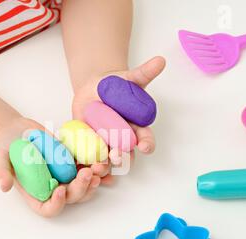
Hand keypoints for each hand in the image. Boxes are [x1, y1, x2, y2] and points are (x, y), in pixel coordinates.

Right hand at [0, 117, 100, 216]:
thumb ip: (0, 172)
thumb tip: (4, 186)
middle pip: (72, 198)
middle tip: (87, 174)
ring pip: (84, 185)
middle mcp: (52, 187)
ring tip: (99, 165)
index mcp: (35, 193)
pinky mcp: (72, 161)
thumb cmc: (3, 146)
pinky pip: (87, 165)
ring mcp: (64, 174)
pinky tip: (104, 157)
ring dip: (94, 178)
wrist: (15, 130)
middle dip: (82, 188)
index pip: (48, 209)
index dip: (56, 205)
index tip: (59, 190)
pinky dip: (98, 164)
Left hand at [72, 56, 165, 183]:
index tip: (146, 146)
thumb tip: (160, 60)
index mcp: (136, 127)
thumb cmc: (116, 85)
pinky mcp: (89, 145)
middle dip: (122, 158)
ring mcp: (106, 144)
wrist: (94, 88)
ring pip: (108, 161)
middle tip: (116, 156)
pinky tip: (85, 171)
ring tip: (98, 167)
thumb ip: (143, 73)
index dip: (147, 143)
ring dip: (104, 166)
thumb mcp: (128, 79)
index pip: (145, 138)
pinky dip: (88, 166)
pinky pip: (90, 159)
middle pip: (126, 155)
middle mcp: (123, 140)